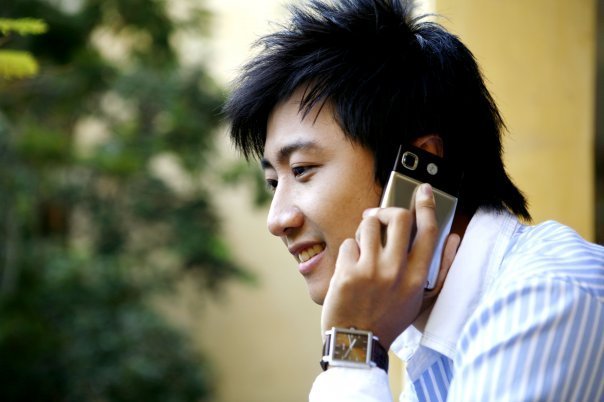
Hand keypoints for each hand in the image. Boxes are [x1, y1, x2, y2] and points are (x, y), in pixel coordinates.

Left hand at [321, 183, 455, 348]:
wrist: (357, 342)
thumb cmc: (389, 319)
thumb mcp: (422, 299)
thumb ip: (442, 268)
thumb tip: (454, 237)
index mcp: (418, 277)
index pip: (427, 230)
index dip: (427, 205)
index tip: (423, 191)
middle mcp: (396, 271)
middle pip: (398, 217)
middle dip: (386, 211)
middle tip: (377, 218)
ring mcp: (370, 271)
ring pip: (367, 225)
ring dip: (363, 231)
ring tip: (362, 248)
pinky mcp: (347, 273)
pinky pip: (348, 243)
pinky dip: (348, 252)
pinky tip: (349, 269)